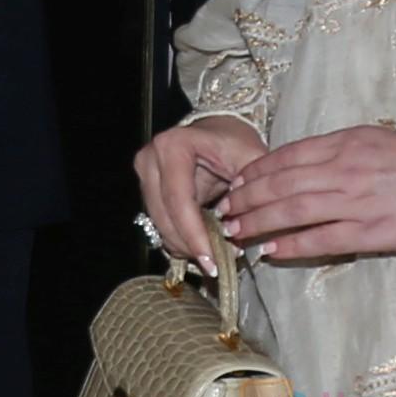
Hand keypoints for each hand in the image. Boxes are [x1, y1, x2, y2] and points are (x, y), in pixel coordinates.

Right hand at [135, 116, 266, 263]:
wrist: (218, 131)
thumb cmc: (235, 142)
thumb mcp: (251, 158)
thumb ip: (250, 190)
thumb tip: (239, 228)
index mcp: (173, 146)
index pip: (179, 199)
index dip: (195, 235)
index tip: (213, 261)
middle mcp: (150, 159)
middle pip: (165, 217)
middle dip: (191, 246)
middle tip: (219, 265)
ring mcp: (144, 176)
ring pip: (160, 226)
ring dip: (187, 246)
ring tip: (216, 255)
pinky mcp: (146, 191)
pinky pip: (161, 225)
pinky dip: (182, 240)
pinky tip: (204, 246)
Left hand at [219, 123, 395, 262]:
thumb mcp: (382, 140)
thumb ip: (345, 150)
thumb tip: (313, 162)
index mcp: (348, 143)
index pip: (288, 155)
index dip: (257, 171)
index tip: (238, 182)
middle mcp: (345, 169)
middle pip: (281, 184)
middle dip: (247, 199)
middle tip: (225, 211)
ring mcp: (355, 202)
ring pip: (291, 212)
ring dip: (257, 223)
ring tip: (236, 233)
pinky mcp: (370, 233)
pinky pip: (319, 240)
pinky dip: (290, 246)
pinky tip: (271, 252)